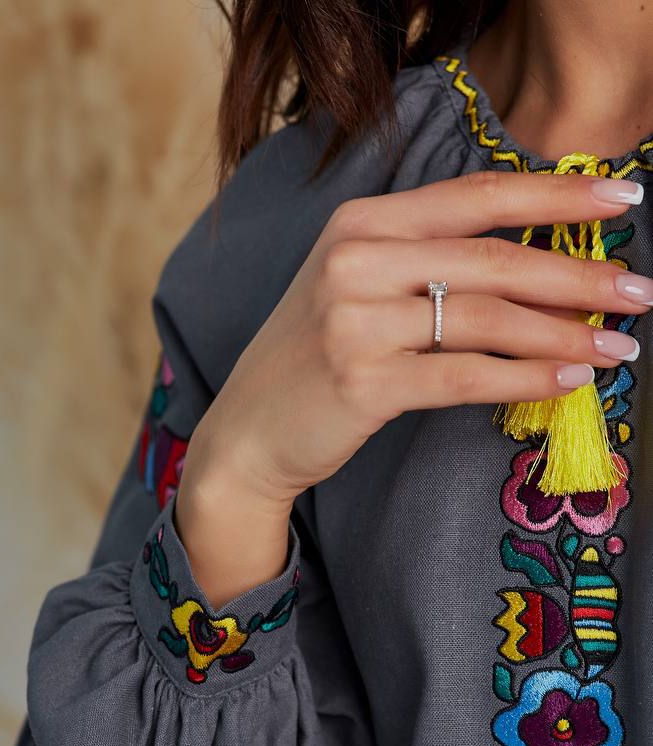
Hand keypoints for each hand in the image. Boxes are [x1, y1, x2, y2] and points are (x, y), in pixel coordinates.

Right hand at [188, 169, 649, 506]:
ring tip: (617, 347)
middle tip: (639, 291)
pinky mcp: (362, 382)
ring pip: (486, 319)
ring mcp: (355, 321)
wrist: (245, 435)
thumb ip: (426, 264)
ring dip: (563, 334)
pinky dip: (524, 378)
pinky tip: (566, 381)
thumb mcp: (357, 289)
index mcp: (361, 223)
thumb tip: (536, 269)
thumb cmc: (312, 362)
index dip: (556, 197)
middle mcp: (356, 261)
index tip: (623, 202)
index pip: (477, 196)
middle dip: (578, 276)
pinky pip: (464, 375)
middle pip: (492, 258)